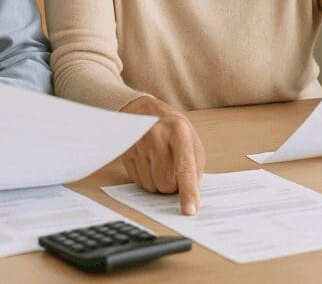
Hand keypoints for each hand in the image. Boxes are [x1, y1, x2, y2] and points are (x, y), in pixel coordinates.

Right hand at [119, 96, 204, 215]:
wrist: (144, 110)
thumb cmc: (172, 128)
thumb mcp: (191, 140)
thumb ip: (196, 167)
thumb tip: (193, 193)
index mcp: (178, 132)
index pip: (184, 168)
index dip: (188, 191)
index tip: (190, 210)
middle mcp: (156, 136)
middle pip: (166, 183)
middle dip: (172, 185)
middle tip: (173, 171)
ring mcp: (138, 144)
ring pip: (151, 186)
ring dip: (158, 183)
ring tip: (160, 164)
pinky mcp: (125, 152)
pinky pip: (138, 182)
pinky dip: (146, 179)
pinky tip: (148, 163)